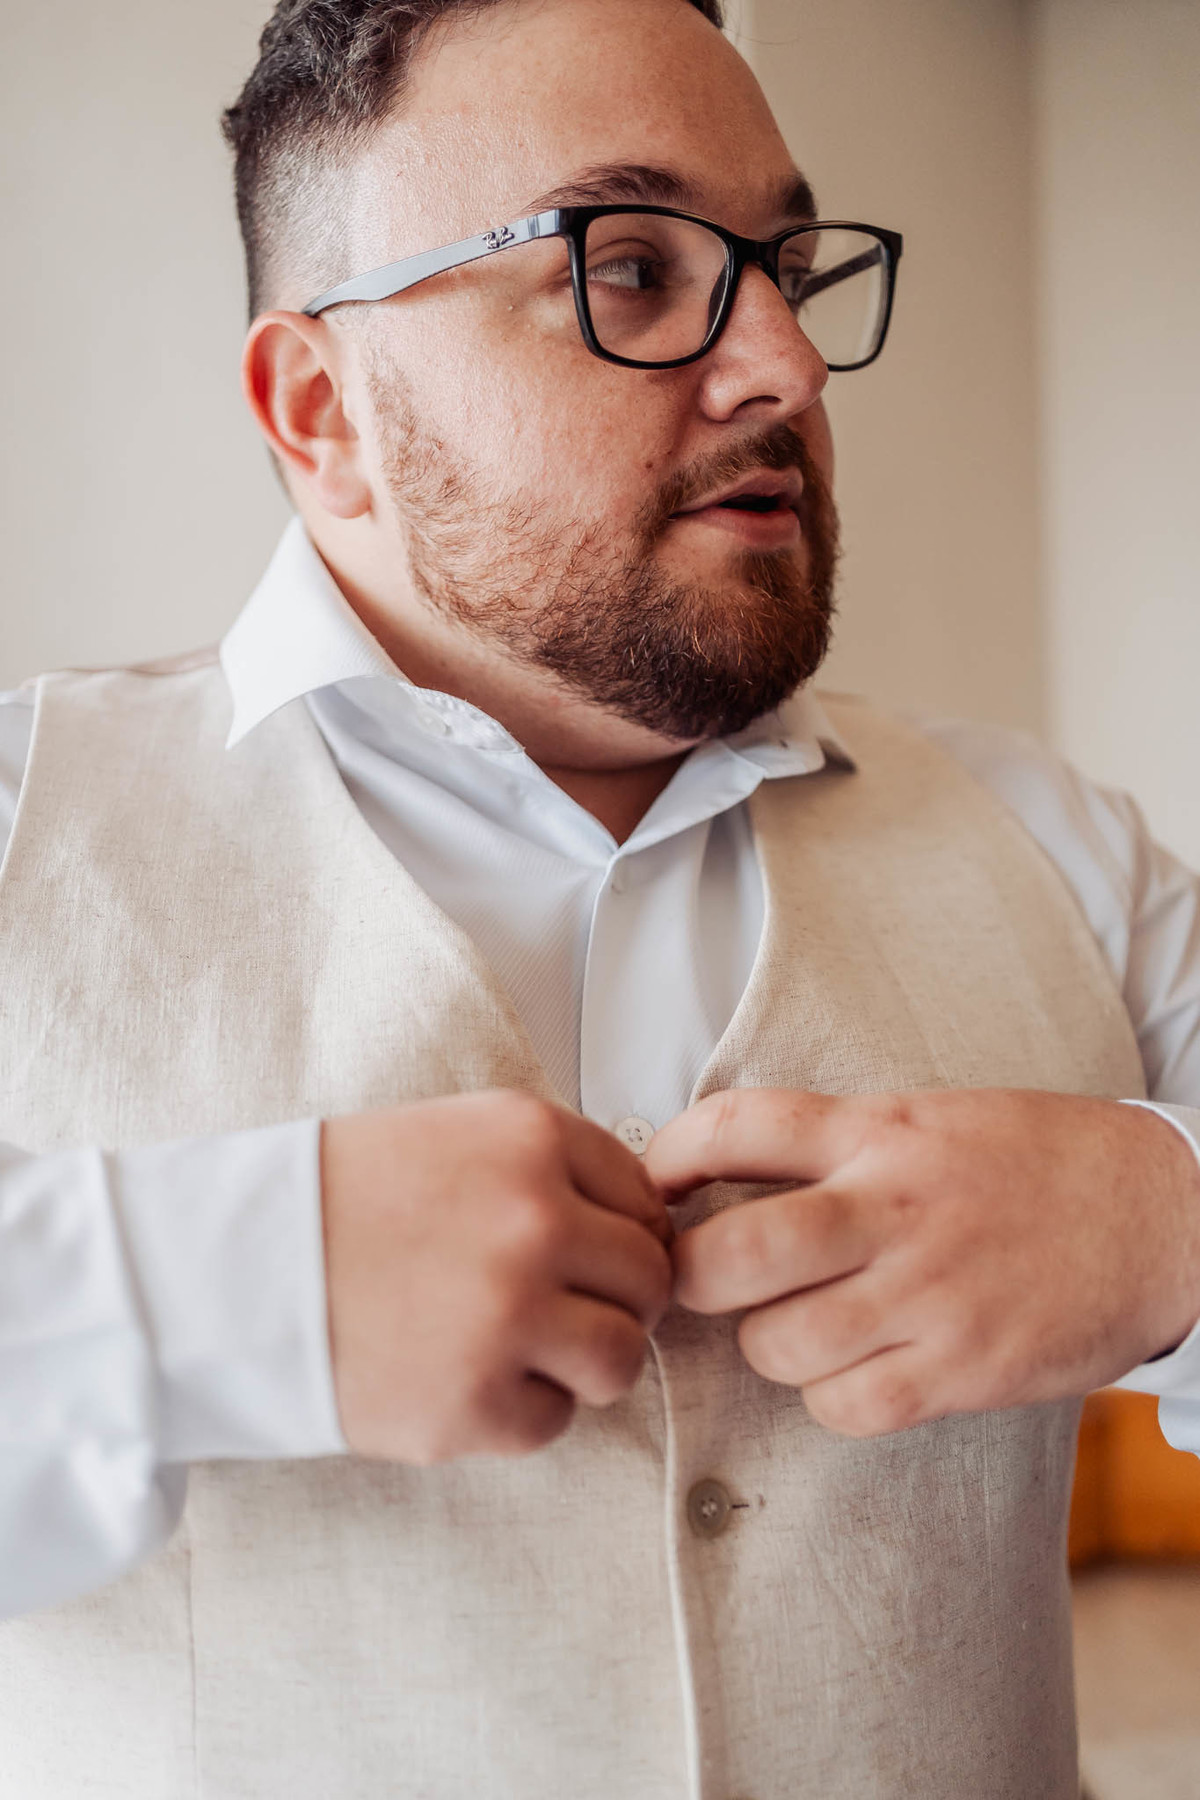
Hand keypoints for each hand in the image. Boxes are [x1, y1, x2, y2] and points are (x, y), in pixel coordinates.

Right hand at [321, 1091, 671, 1461]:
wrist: (231, 1268)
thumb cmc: (342, 1199)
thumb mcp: (454, 1133)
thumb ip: (553, 1169)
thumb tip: (647, 1224)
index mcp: (530, 1139)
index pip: (645, 1198)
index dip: (623, 1233)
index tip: (590, 1253)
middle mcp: (532, 1221)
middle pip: (649, 1279)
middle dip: (615, 1300)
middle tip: (562, 1309)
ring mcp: (506, 1315)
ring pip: (621, 1356)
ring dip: (583, 1361)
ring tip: (523, 1349)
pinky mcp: (473, 1403)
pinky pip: (554, 1421)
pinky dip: (519, 1410)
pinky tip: (464, 1376)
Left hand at [644, 1088, 1199, 1436]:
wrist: (1165, 1218)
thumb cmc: (1040, 1162)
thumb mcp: (932, 1117)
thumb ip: (839, 1142)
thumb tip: (728, 1172)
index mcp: (881, 1130)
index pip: (738, 1125)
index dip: (668, 1155)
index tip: (651, 1185)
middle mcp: (894, 1208)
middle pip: (732, 1255)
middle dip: (689, 1277)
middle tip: (699, 1282)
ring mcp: (928, 1294)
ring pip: (777, 1344)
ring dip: (766, 1344)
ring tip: (799, 1326)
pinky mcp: (963, 1369)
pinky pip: (845, 1405)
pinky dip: (830, 1397)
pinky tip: (857, 1369)